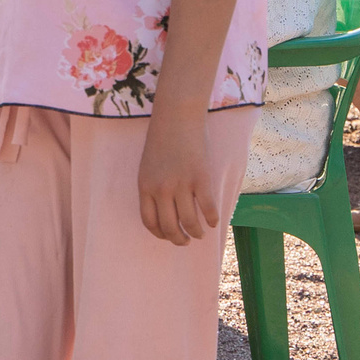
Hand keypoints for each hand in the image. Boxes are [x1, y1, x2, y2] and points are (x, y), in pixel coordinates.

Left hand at [137, 114, 218, 245]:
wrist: (176, 118)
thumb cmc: (161, 141)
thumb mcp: (148, 167)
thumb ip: (153, 188)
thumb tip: (164, 212)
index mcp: (145, 187)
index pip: (150, 222)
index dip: (160, 234)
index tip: (168, 236)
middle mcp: (162, 190)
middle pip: (170, 227)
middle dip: (178, 239)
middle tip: (185, 242)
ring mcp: (182, 185)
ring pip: (190, 222)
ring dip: (196, 233)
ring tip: (200, 234)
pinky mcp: (201, 178)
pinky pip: (208, 207)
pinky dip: (212, 219)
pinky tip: (214, 222)